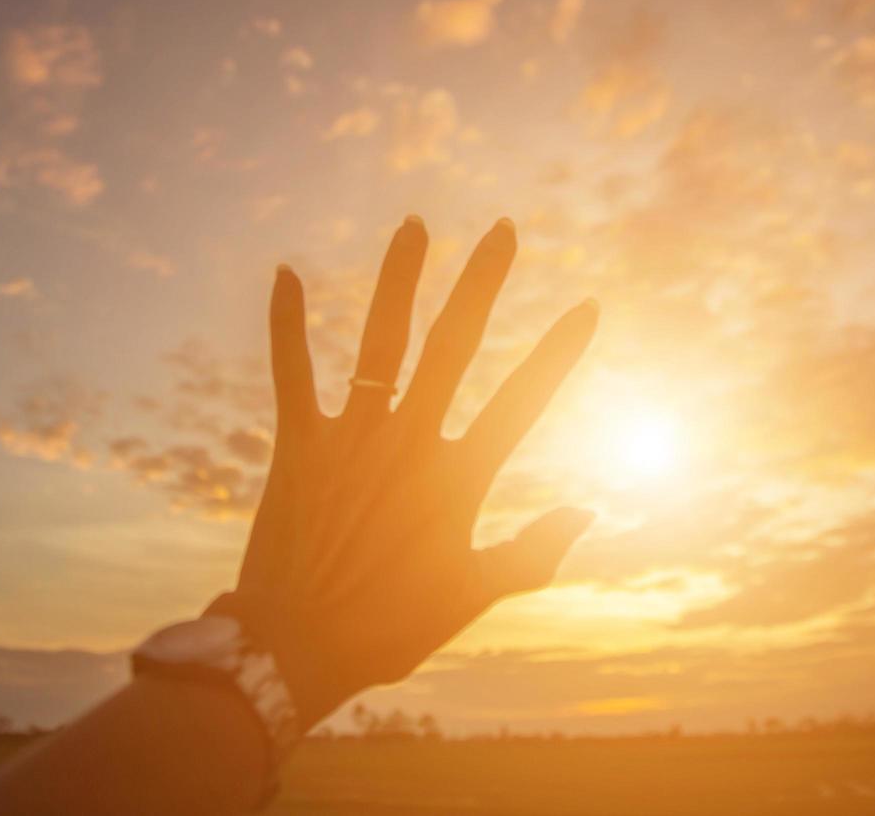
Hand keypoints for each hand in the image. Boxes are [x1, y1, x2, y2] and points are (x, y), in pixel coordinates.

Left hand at [228, 215, 598, 728]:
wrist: (292, 651)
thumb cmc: (388, 628)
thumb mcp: (472, 597)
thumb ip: (533, 553)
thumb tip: (589, 512)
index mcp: (458, 479)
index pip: (523, 401)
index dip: (558, 353)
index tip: (588, 306)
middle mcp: (408, 443)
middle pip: (454, 346)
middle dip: (482, 283)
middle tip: (503, 228)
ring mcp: (350, 439)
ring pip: (380, 341)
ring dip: (398, 279)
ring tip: (414, 224)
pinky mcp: (297, 447)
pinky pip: (292, 373)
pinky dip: (288, 324)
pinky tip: (285, 272)